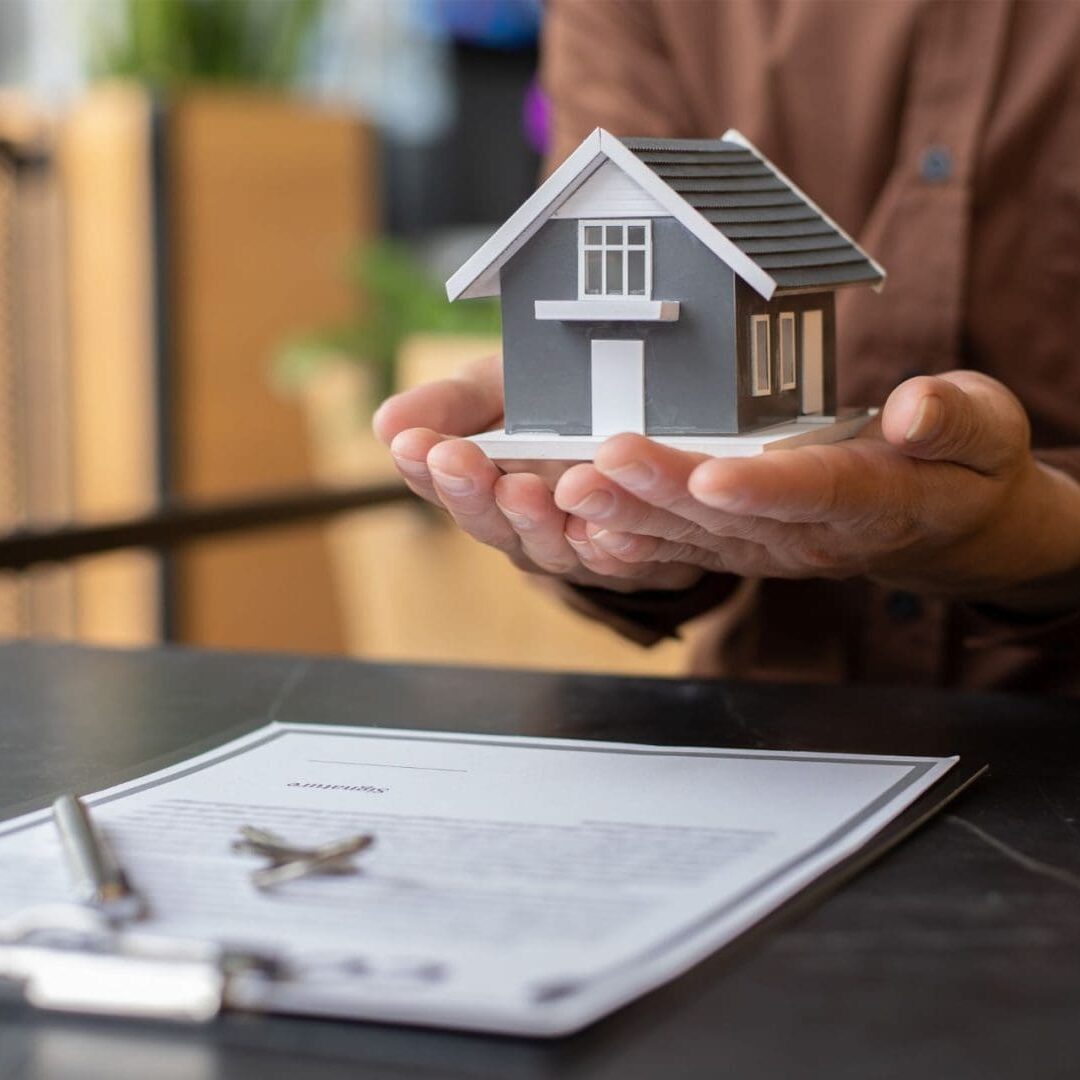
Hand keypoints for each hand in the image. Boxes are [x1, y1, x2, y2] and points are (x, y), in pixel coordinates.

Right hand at [372, 355, 702, 592]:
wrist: (643, 421)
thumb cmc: (553, 406)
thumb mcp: (499, 390)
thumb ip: (451, 405)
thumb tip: (385, 423)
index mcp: (482, 487)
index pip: (441, 484)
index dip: (424, 467)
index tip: (411, 443)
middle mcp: (520, 528)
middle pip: (489, 521)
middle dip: (470, 491)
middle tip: (455, 459)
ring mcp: (573, 548)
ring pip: (549, 546)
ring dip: (532, 519)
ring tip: (521, 487)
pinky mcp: (629, 559)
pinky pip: (621, 560)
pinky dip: (610, 547)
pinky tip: (603, 526)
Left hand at [554, 371, 1079, 610]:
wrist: (941, 519)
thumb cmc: (960, 464)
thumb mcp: (986, 432)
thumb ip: (955, 422)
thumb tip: (914, 412)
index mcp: (876, 501)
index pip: (817, 494)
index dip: (765, 487)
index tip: (711, 475)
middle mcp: (812, 535)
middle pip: (732, 518)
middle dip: (663, 490)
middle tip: (599, 464)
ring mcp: (772, 547)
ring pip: (694, 537)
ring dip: (630, 514)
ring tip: (571, 490)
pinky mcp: (744, 546)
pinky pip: (685, 550)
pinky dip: (637, 542)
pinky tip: (587, 530)